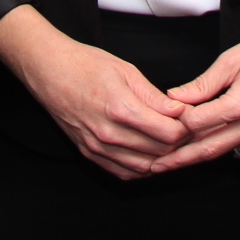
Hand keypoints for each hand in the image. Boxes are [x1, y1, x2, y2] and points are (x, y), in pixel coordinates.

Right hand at [0, 6, 189, 179]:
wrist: (50, 72)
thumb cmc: (86, 65)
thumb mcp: (126, 71)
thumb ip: (154, 96)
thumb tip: (179, 111)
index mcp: (121, 109)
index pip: (169, 134)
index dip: (186, 127)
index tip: (190, 118)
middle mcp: (109, 134)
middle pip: (160, 152)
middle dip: (178, 142)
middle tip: (185, 129)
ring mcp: (98, 147)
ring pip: (144, 167)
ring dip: (161, 157)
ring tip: (168, 141)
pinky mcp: (90, 154)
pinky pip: (124, 173)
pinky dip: (141, 167)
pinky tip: (148, 153)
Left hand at [149, 13, 239, 170]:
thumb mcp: (232, 59)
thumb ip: (203, 84)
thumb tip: (175, 97)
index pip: (199, 123)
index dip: (177, 122)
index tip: (160, 120)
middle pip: (209, 148)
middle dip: (180, 159)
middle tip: (156, 166)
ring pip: (223, 151)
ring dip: (196, 158)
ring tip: (171, 163)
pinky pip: (237, 145)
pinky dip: (216, 148)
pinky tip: (199, 149)